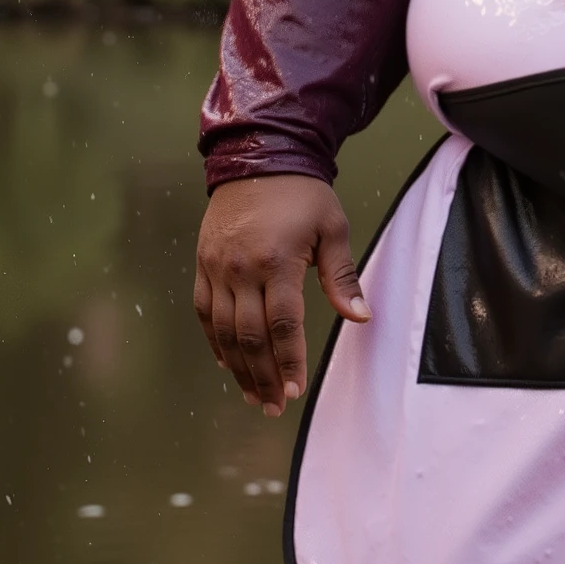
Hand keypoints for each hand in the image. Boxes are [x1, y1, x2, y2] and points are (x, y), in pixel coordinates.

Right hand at [193, 174, 368, 416]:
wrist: (257, 157)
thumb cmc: (302, 194)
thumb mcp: (333, 228)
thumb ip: (342, 276)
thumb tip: (360, 317)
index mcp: (277, 261)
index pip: (282, 325)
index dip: (288, 362)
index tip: (294, 390)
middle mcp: (241, 269)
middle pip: (250, 336)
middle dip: (263, 376)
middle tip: (274, 406)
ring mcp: (217, 267)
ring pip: (224, 331)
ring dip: (239, 368)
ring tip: (254, 396)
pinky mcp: (204, 264)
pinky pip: (205, 311)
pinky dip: (216, 341)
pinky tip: (228, 364)